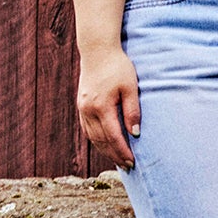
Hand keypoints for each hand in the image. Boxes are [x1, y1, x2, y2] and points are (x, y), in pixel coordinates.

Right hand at [76, 47, 141, 168]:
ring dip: (105, 150)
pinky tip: (106, 145)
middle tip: (129, 166)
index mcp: (100, 106)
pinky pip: (88, 129)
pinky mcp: (81, 106)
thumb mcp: (131, 87)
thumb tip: (135, 133)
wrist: (98, 52)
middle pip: (101, 140)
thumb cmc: (118, 67)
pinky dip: (97, 140)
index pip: (113, 136)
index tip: (133, 161)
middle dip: (115, 154)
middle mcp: (88, 110)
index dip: (122, 151)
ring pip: (93, 136)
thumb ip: (132, 111)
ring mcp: (82, 108)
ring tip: (118, 159)